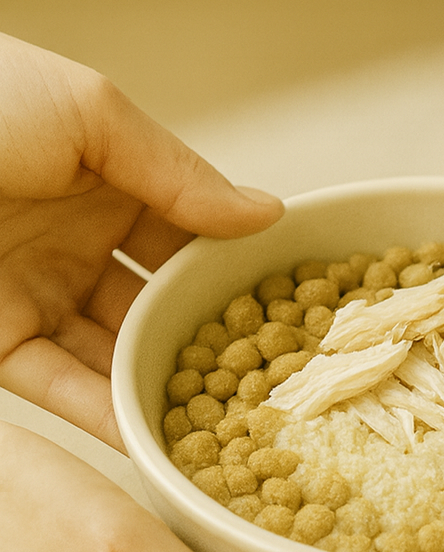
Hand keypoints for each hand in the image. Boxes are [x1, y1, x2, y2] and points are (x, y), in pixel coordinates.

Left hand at [0, 33, 283, 448]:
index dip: (239, 267)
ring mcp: (38, 296)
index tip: (298, 306)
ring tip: (232, 426)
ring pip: (119, 353)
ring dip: (168, 387)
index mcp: (109, 181)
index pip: (192, 234)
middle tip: (277, 382)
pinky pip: (62, 387)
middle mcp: (79, 243)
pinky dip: (107, 413)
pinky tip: (159, 437)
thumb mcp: (91, 114)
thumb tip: (264, 212)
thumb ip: (179, 172)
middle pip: (162, 303)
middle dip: (214, 339)